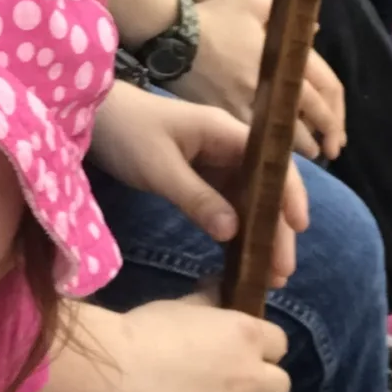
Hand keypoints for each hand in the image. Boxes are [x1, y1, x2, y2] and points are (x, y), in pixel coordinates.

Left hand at [91, 80, 307, 286]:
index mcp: (225, 132)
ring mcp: (216, 160)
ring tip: (270, 275)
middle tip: (282, 272)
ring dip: (261, 233)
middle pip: (266, 187)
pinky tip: (243, 257)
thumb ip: (196, 199)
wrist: (93, 117)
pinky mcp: (201, 175)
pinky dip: (238, 229)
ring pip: (250, 199)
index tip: (298, 229)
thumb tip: (235, 233)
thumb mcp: (159, 168)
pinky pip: (229, 203)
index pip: (272, 163)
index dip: (290, 194)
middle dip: (278, 227)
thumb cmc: (127, 133)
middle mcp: (228, 145)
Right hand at [101, 292, 291, 391]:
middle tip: (230, 384)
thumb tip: (219, 289)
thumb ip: (209, 301)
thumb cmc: (146, 329)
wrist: (118, 371)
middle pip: (281, 386)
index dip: (263, 348)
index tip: (241, 349)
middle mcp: (250, 376)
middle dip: (260, 385)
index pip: (280, 344)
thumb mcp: (181, 305)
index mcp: (246, 336)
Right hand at [186, 0, 347, 161]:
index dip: (337, 112)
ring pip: (287, 133)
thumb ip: (287, 17)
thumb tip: (314, 31)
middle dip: (327, 136)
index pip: (325, 87)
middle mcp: (272, 81)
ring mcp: (250, 102)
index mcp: (284, 54)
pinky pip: (257, 137)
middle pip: (312, 115)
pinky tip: (274, 153)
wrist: (172, 36)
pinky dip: (270, 147)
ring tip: (310, 154)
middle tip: (332, 151)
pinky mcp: (227, 115)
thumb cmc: (213, 18)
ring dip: (303, 147)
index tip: (339, 129)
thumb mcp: (252, 3)